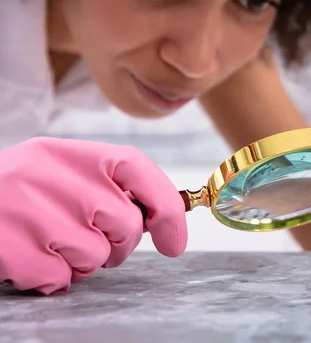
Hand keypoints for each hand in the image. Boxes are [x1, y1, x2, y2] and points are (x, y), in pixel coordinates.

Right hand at [0, 137, 186, 293]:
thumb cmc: (22, 194)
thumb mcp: (63, 174)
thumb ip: (110, 186)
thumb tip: (164, 220)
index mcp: (70, 153)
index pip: (137, 168)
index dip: (166, 208)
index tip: (174, 242)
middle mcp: (51, 175)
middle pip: (125, 223)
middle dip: (117, 242)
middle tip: (88, 237)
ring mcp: (29, 211)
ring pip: (96, 255)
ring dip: (82, 261)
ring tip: (51, 243)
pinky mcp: (12, 247)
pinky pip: (61, 277)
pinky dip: (53, 276)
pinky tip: (31, 256)